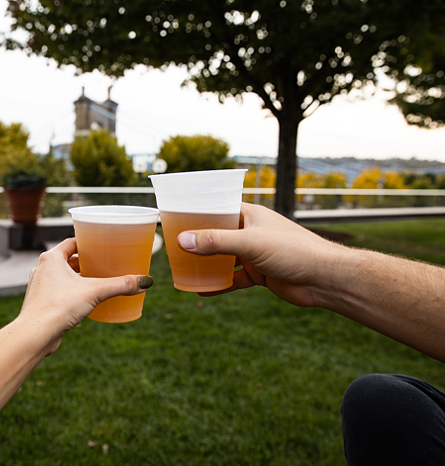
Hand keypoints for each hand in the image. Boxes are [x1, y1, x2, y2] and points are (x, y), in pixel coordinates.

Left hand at [17, 238, 153, 353]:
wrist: (35, 335)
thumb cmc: (58, 307)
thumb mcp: (95, 292)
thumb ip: (120, 285)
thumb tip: (145, 281)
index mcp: (51, 258)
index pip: (72, 242)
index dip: (88, 242)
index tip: (102, 246)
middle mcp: (42, 269)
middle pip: (68, 259)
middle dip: (86, 261)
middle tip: (104, 264)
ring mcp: (40, 286)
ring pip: (63, 276)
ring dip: (78, 277)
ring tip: (97, 281)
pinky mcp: (41, 302)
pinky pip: (59, 291)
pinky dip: (72, 291)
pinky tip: (84, 300)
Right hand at [177, 203, 342, 307]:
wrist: (325, 279)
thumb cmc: (294, 251)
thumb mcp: (250, 243)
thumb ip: (215, 242)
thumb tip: (182, 241)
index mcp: (251, 215)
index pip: (218, 208)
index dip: (197, 212)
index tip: (175, 218)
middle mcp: (251, 231)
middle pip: (218, 234)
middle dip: (198, 242)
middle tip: (174, 247)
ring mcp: (255, 253)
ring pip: (224, 258)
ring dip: (207, 264)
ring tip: (184, 269)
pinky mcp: (260, 273)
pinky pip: (234, 278)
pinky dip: (220, 284)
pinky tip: (203, 290)